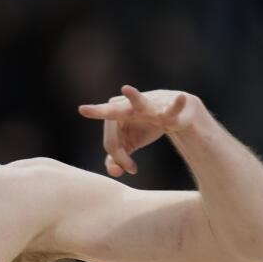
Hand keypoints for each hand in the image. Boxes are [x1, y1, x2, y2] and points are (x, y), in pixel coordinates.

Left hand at [78, 85, 196, 176]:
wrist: (174, 113)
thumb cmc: (145, 127)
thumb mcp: (128, 144)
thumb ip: (116, 159)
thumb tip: (114, 173)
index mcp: (114, 117)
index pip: (111, 143)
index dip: (119, 159)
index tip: (131, 168)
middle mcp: (128, 107)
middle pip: (112, 114)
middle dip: (99, 112)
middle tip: (82, 110)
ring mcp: (148, 106)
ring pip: (138, 103)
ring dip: (134, 97)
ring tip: (125, 88)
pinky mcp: (168, 109)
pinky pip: (172, 108)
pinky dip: (177, 105)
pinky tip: (181, 98)